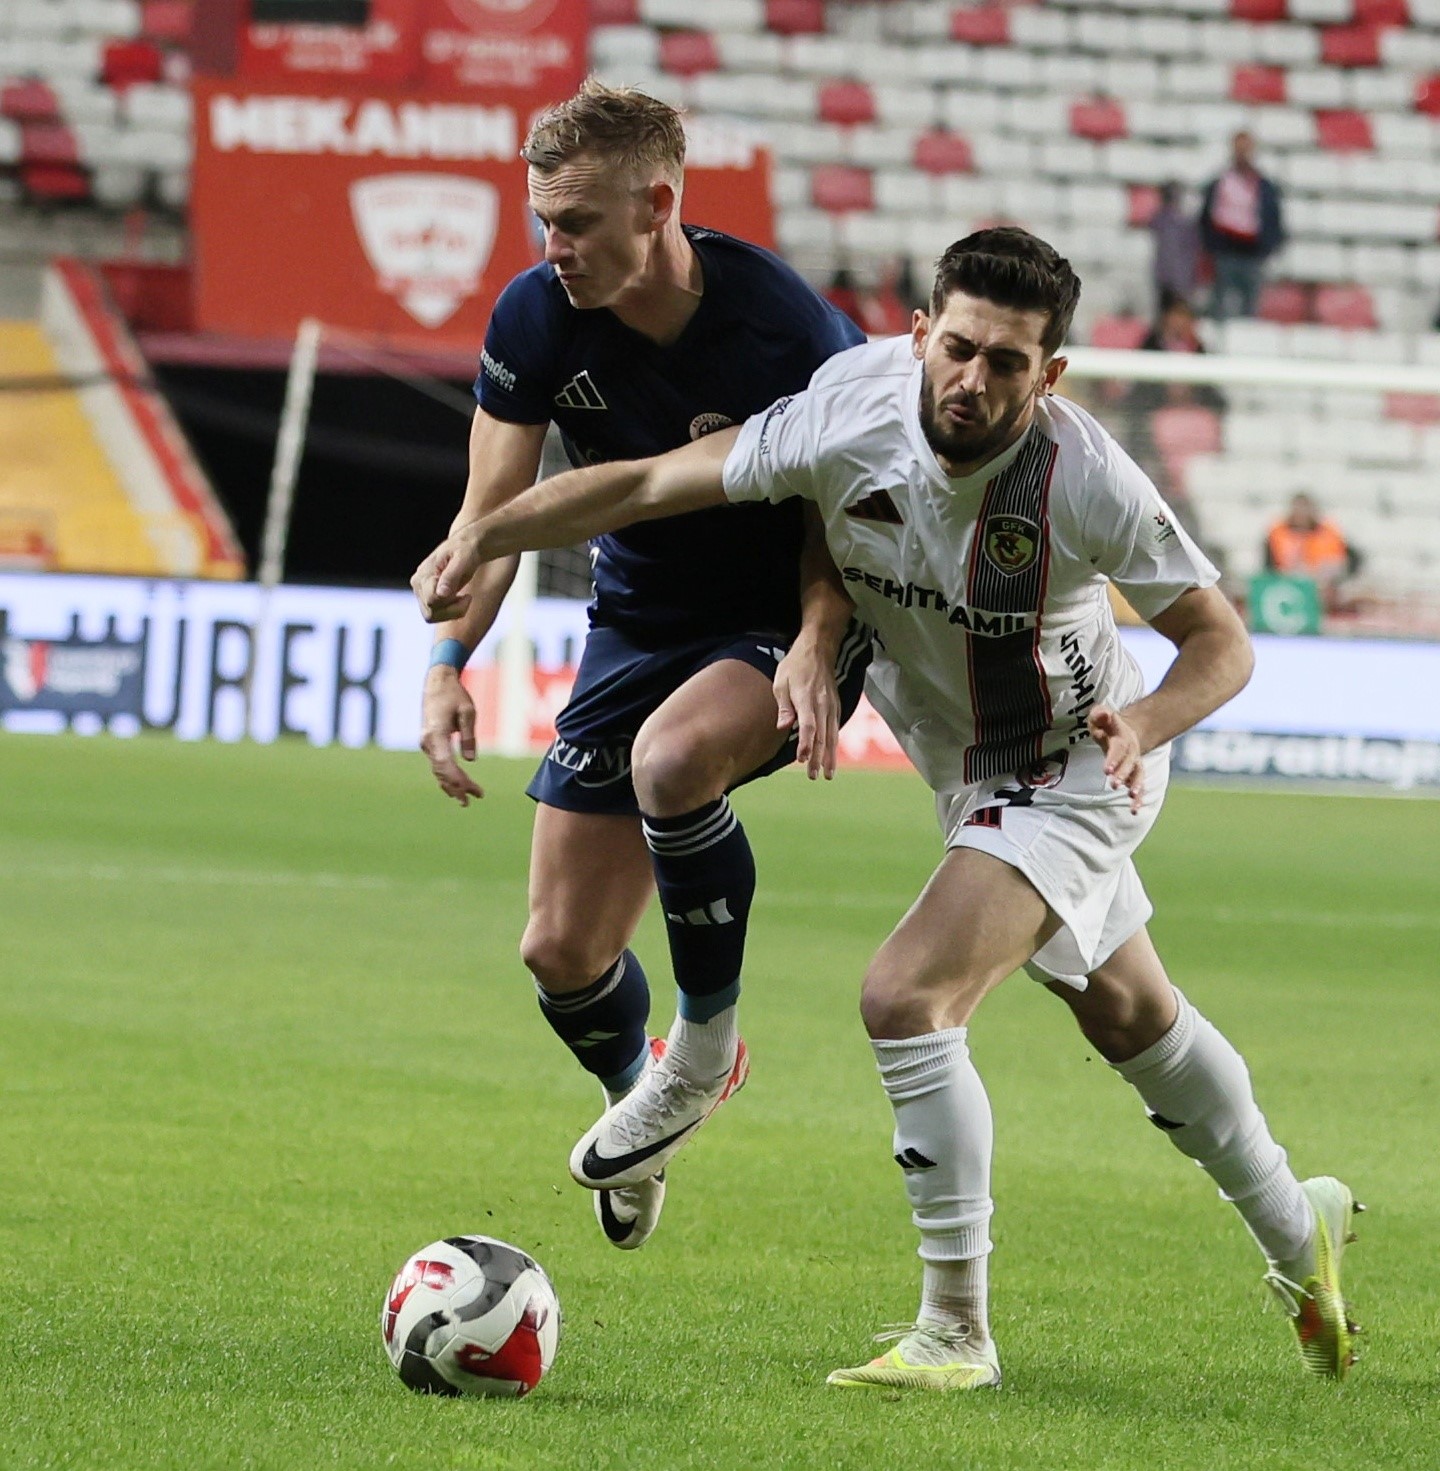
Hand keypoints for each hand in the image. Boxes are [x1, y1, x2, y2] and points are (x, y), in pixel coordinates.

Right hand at [412, 531, 479, 622]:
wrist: (466, 547)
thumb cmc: (466, 550)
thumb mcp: (463, 559)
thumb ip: (451, 576)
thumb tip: (441, 593)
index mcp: (424, 574)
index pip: (432, 601)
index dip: (451, 603)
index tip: (467, 596)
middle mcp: (417, 585)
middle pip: (430, 614)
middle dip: (452, 610)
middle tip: (467, 598)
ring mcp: (420, 592)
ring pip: (431, 617)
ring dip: (452, 612)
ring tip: (464, 598)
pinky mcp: (427, 597)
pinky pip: (436, 615)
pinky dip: (451, 612)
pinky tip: (460, 598)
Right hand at [420, 667, 484, 805]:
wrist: (437, 682)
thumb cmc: (455, 695)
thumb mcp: (468, 712)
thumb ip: (469, 736)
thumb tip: (470, 760)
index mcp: (435, 734)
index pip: (446, 765)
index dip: (459, 781)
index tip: (473, 791)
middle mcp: (427, 742)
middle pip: (442, 771)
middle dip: (458, 787)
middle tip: (475, 799)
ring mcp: (426, 743)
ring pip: (438, 770)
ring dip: (452, 785)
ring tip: (466, 800)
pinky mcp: (429, 743)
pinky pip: (437, 764)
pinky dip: (446, 777)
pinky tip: (456, 787)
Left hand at [774, 636, 839, 780]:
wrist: (818, 649)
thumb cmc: (795, 666)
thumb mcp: (781, 682)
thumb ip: (784, 706)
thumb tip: (783, 727)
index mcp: (807, 699)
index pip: (808, 726)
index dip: (805, 744)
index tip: (802, 760)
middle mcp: (822, 704)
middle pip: (821, 736)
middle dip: (817, 758)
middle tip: (813, 776)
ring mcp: (832, 706)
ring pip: (832, 735)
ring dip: (829, 756)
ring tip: (827, 774)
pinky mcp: (836, 706)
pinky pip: (836, 729)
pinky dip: (834, 745)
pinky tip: (832, 757)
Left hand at [1088, 705, 1144, 813]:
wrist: (1125, 730)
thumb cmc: (1106, 725)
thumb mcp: (1100, 715)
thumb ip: (1100, 714)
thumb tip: (1103, 714)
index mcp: (1122, 739)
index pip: (1118, 749)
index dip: (1113, 759)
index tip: (1106, 770)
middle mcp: (1132, 753)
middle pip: (1129, 764)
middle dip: (1122, 774)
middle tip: (1114, 784)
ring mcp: (1135, 764)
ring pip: (1137, 776)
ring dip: (1135, 786)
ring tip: (1132, 797)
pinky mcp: (1134, 775)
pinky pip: (1139, 787)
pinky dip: (1139, 799)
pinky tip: (1134, 810)